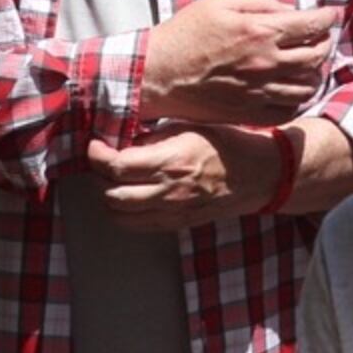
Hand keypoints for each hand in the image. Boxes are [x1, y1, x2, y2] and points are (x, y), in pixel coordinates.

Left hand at [88, 127, 286, 224]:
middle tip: (101, 161)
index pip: (117, 166)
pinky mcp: (176, 224)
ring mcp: (172, 212)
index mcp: (171, 161)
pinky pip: (137, 226)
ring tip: (112, 179)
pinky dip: (124, 213)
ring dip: (108, 197)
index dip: (97, 156)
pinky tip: (128, 195)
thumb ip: (153, 137)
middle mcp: (168, 191)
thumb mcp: (188, 126)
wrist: (255, 174)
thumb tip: (122, 140)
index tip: (96, 145)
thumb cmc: (224, 143)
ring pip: (119, 215)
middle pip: (111, 195)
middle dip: (98, 177)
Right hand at [142, 0, 337, 124]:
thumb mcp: (220, 1)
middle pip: (316, 56)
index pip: (311, 25)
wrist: (159, 74)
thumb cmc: (186, 33)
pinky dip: (298, 99)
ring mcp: (260, 92)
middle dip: (325, 43)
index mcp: (260, 32)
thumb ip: (260, 2)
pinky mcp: (250, 113)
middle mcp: (266, 64)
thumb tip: (289, 9)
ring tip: (310, 63)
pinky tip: (293, 88)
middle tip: (321, 37)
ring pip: (308, 86)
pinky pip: (288, 110)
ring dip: (316, 72)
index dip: (327, 17)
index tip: (330, 14)